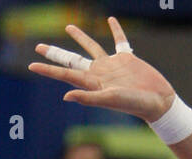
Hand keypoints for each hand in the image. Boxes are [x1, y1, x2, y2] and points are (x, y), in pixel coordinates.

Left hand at [29, 16, 175, 124]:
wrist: (159, 103)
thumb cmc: (135, 104)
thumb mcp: (110, 100)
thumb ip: (88, 97)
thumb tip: (66, 95)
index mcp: (93, 82)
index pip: (65, 73)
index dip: (48, 69)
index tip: (32, 64)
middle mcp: (100, 73)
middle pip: (71, 60)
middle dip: (55, 54)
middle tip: (39, 47)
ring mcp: (113, 65)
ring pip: (91, 48)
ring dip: (79, 38)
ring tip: (67, 27)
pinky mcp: (128, 59)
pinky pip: (119, 41)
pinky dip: (115, 30)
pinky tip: (110, 20)